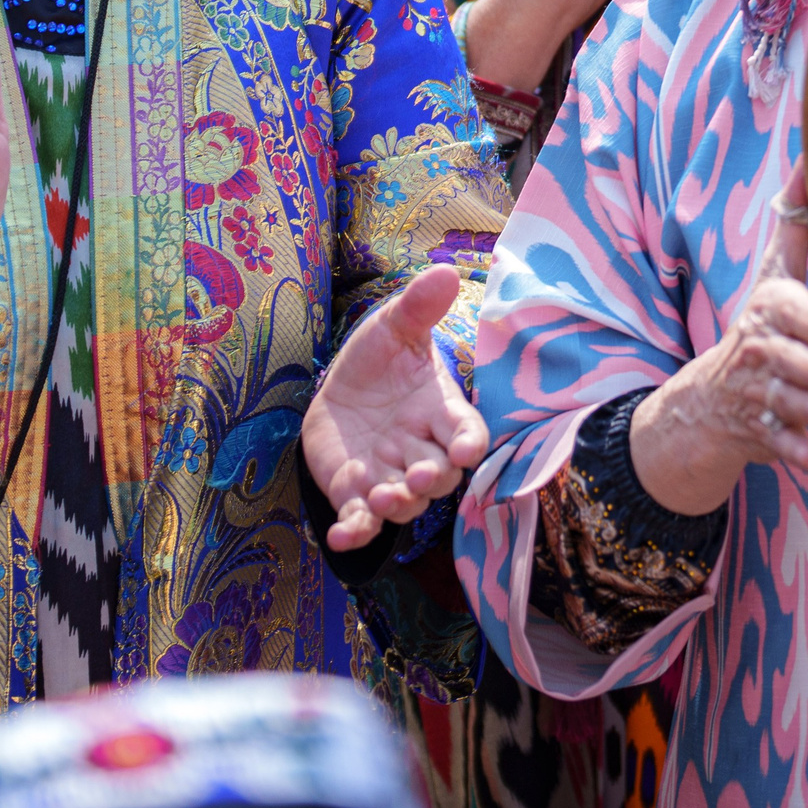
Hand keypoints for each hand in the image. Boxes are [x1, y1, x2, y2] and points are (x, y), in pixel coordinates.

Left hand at [303, 265, 489, 550]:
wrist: (341, 394)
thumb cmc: (379, 361)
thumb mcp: (393, 329)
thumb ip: (417, 308)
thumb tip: (443, 271)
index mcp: (440, 412)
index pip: (466, 432)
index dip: (468, 443)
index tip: (465, 448)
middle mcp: (422, 451)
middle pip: (439, 475)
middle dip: (431, 478)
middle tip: (418, 474)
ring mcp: (390, 476)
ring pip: (405, 502)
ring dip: (398, 504)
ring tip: (384, 496)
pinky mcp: (357, 495)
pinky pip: (361, 521)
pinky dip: (354, 532)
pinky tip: (338, 536)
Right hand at [628, 163, 807, 515]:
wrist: (711, 401)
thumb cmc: (760, 327)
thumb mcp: (772, 278)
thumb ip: (795, 227)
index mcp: (765, 311)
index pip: (780, 309)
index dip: (804, 320)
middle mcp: (757, 352)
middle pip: (780, 359)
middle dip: (805, 369)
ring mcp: (756, 394)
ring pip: (782, 402)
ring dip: (806, 409)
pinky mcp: (761, 434)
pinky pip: (777, 446)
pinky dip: (794, 453)